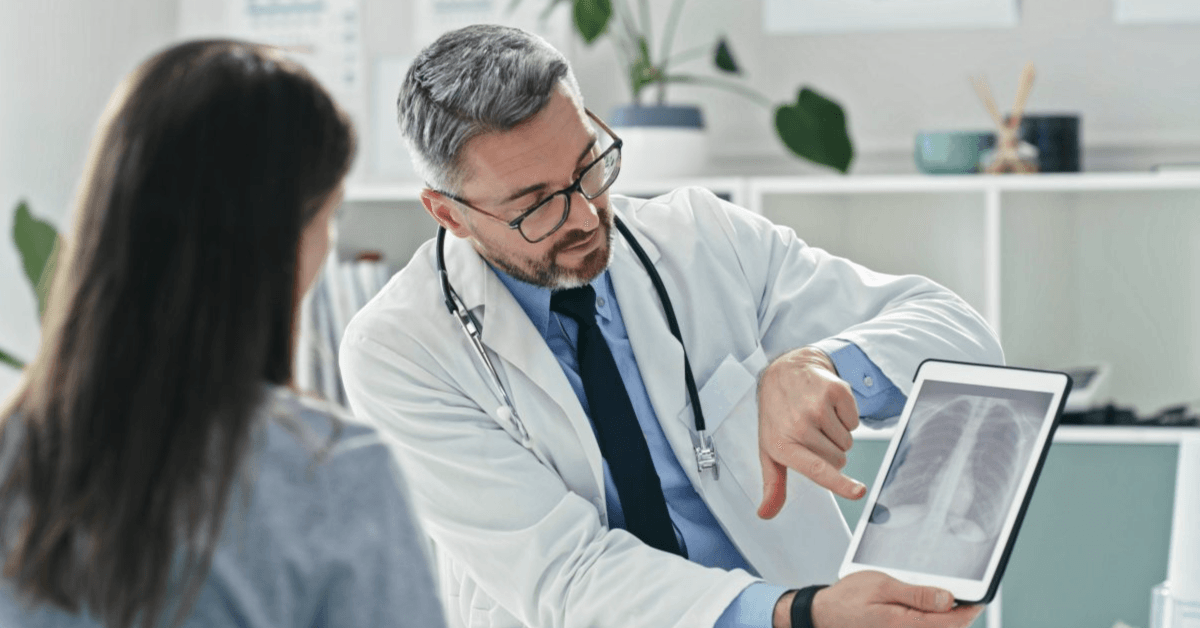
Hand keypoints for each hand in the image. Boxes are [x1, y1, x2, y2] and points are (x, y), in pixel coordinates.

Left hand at [757, 346, 863, 518]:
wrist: (784, 373)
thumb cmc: (777, 416)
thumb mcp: (769, 449)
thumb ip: (772, 484)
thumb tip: (766, 514)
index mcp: (783, 443)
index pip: (817, 469)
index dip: (840, 484)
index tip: (859, 492)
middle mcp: (799, 425)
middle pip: (839, 459)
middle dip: (830, 451)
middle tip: (812, 432)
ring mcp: (817, 406)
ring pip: (847, 441)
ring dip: (837, 433)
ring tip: (818, 417)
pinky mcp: (835, 391)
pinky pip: (855, 421)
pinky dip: (845, 416)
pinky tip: (827, 405)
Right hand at [812, 571, 983, 627]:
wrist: (825, 615)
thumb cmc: (848, 599)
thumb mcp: (882, 586)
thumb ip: (917, 595)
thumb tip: (949, 599)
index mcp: (906, 625)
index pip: (952, 621)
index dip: (971, 607)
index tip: (980, 595)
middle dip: (961, 611)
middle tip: (965, 591)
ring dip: (946, 617)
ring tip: (945, 597)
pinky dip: (932, 621)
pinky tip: (928, 608)